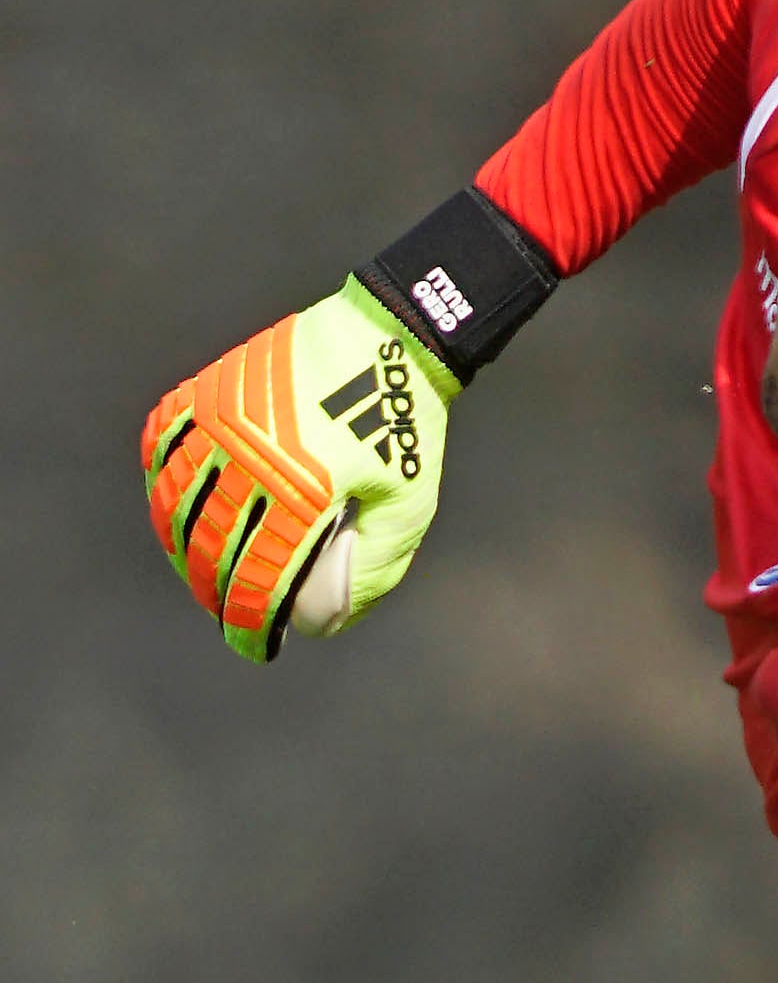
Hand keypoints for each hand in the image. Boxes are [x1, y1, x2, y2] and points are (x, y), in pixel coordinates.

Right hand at [141, 279, 456, 661]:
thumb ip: (369, 571)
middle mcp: (254, 453)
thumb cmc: (404, 428)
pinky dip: (163, 479)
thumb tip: (318, 625)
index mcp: (306, 489)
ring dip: (182, 545)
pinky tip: (178, 508)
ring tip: (200, 572)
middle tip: (227, 615)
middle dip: (214, 591)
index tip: (255, 646)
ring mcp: (224, 416)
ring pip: (177, 498)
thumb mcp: (408, 508)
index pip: (259, 576)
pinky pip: (166, 440)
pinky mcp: (212, 388)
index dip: (251, 622)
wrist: (387, 336)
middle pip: (210, 545)